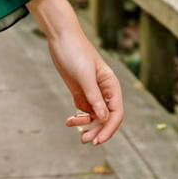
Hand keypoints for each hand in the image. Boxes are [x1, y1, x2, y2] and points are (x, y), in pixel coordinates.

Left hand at [47, 28, 124, 145]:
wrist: (60, 37)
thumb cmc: (75, 52)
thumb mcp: (84, 75)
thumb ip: (94, 96)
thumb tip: (105, 118)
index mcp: (111, 85)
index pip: (116, 113)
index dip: (109, 129)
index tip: (98, 141)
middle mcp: (104, 90)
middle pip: (106, 117)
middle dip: (97, 130)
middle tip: (85, 141)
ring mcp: (91, 91)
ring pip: (94, 116)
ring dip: (86, 125)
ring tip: (75, 130)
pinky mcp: (79, 91)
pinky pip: (83, 110)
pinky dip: (78, 118)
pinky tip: (69, 121)